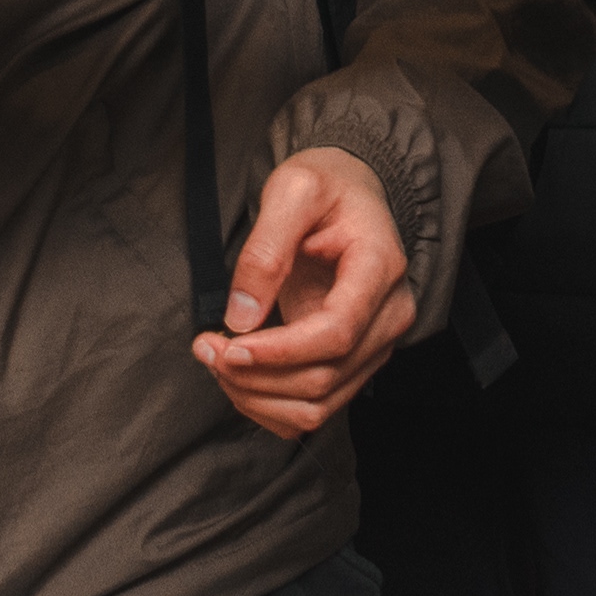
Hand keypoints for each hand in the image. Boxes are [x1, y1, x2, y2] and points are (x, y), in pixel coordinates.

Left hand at [190, 147, 415, 436]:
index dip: (280, 352)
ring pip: (320, 404)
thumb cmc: (325, 187)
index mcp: (381, 267)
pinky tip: (241, 378)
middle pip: (324, 377)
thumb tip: (241, 317)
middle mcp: (389, 315)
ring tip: (216, 360)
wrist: (350, 195)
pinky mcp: (356, 362)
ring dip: (258, 397)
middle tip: (206, 348)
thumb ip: (265, 249)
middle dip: (256, 376)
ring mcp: (376, 344)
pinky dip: (271, 406)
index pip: (336, 332)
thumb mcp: (291, 190)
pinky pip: (316, 408)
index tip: (229, 347)